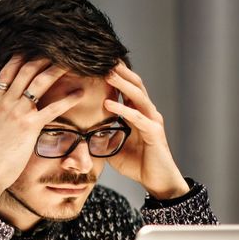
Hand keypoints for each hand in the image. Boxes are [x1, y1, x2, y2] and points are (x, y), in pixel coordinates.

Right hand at [0, 57, 82, 213]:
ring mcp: (17, 113)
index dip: (20, 58)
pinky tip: (80, 94)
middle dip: (43, 58)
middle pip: (26, 71)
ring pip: (40, 83)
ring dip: (57, 70)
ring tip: (72, 63)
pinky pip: (53, 108)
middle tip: (58, 50)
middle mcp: (5, 103)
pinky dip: (68, 99)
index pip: (7, 72)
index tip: (32, 49)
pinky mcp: (30, 126)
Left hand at [104, 63, 189, 199]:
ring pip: (138, 96)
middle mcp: (147, 113)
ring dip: (122, 84)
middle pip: (135, 85)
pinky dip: (123, 109)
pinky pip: (137, 118)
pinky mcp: (154, 133)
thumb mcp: (113, 148)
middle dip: (120, 71)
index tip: (99, 64)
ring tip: (107, 73)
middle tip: (104, 58)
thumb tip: (80, 133)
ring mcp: (152, 121)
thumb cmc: (138, 164)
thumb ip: (101, 137)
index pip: (128, 88)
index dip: (116, 76)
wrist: (158, 181)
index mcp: (138, 114)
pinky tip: (108, 103)